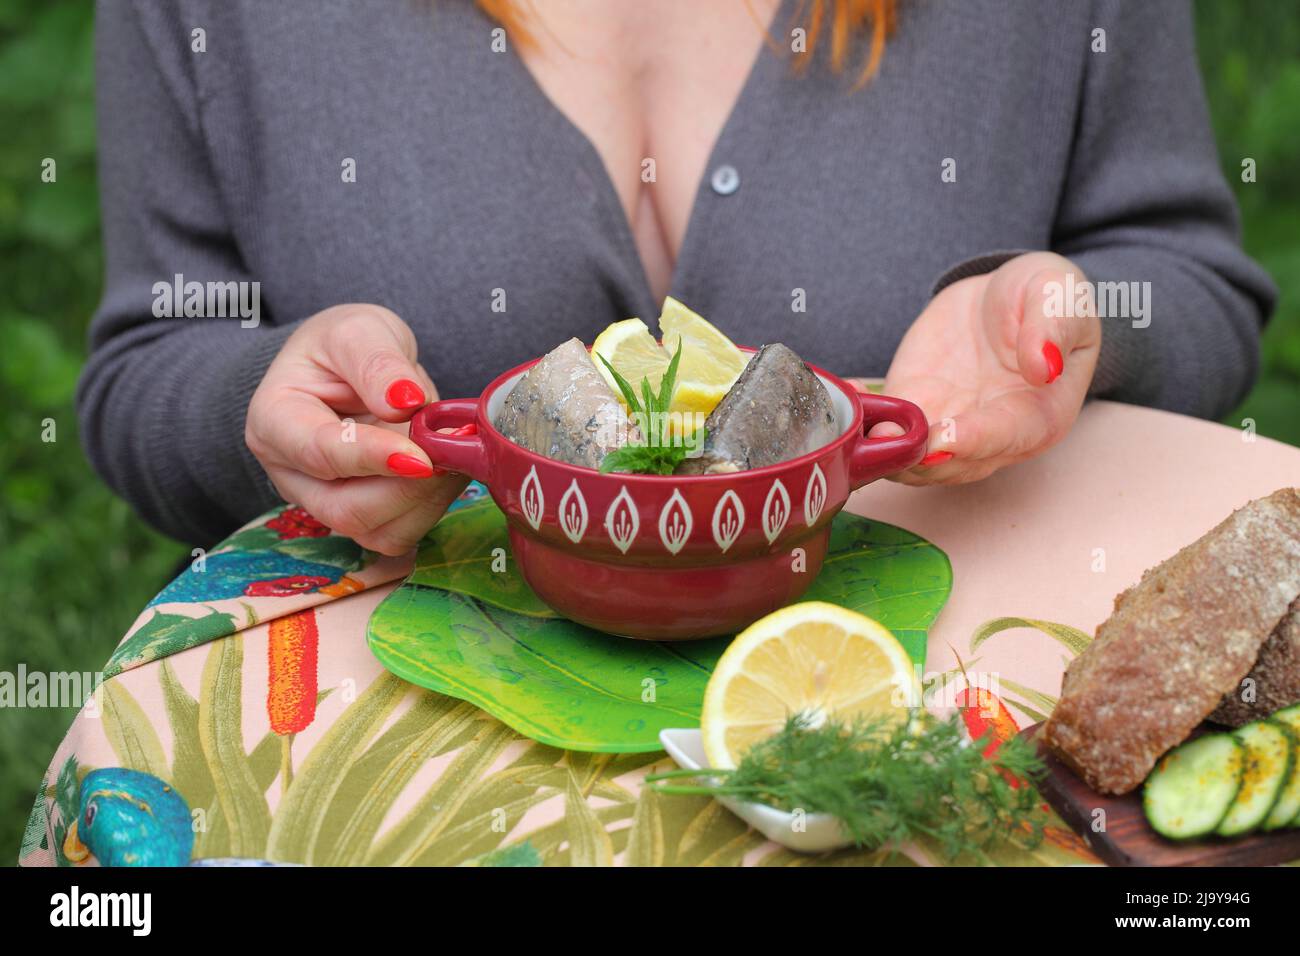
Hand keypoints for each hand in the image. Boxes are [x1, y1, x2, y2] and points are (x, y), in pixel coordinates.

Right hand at [245, 304, 467, 554]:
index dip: (374, 458)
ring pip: (379, 532)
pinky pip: (400, 532)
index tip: (423, 456)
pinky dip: (434, 506)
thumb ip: (377, 362)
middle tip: (454, 449)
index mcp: (276, 421)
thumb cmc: (343, 346)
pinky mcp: (363, 517)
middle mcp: (293, 474)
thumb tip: (406, 401)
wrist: (350, 365)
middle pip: (347, 510)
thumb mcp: (357, 331)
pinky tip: (450, 469)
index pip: (321, 454)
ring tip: (455, 453)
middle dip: (410, 488)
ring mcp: (326, 503)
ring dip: (429, 500)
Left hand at [880, 252, 1100, 484]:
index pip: (1006, 437)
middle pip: (954, 463)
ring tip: (858, 429)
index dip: (974, 441)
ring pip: (913, 459)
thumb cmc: (1045, 299)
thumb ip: (1052, 328)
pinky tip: (843, 399)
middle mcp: (992, 436)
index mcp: (1038, 415)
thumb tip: (1045, 365)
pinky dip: (859, 422)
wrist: (1004, 296)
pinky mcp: (914, 408)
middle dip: (918, 457)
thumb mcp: (1058, 296)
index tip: (944, 438)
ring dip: (883, 451)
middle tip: (887, 439)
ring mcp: (949, 427)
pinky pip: (885, 428)